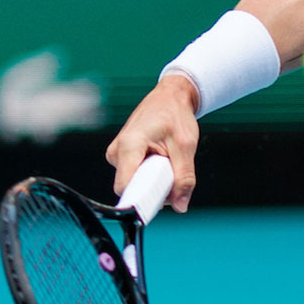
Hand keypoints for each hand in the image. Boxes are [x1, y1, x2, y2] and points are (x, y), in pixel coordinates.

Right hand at [106, 73, 200, 212]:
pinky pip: (137, 177)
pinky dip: (153, 174)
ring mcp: (118, 155)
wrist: (170, 97)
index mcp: (129, 145)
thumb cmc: (175, 115)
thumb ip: (184, 177)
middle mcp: (117, 152)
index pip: (125, 186)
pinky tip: (162, 160)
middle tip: (173, 171)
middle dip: (156, 189)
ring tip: (168, 159)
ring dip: (156, 180)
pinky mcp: (123, 158)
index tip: (160, 203)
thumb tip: (180, 205)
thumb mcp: (186, 146)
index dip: (141, 200)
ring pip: (136, 183)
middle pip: (133, 188)